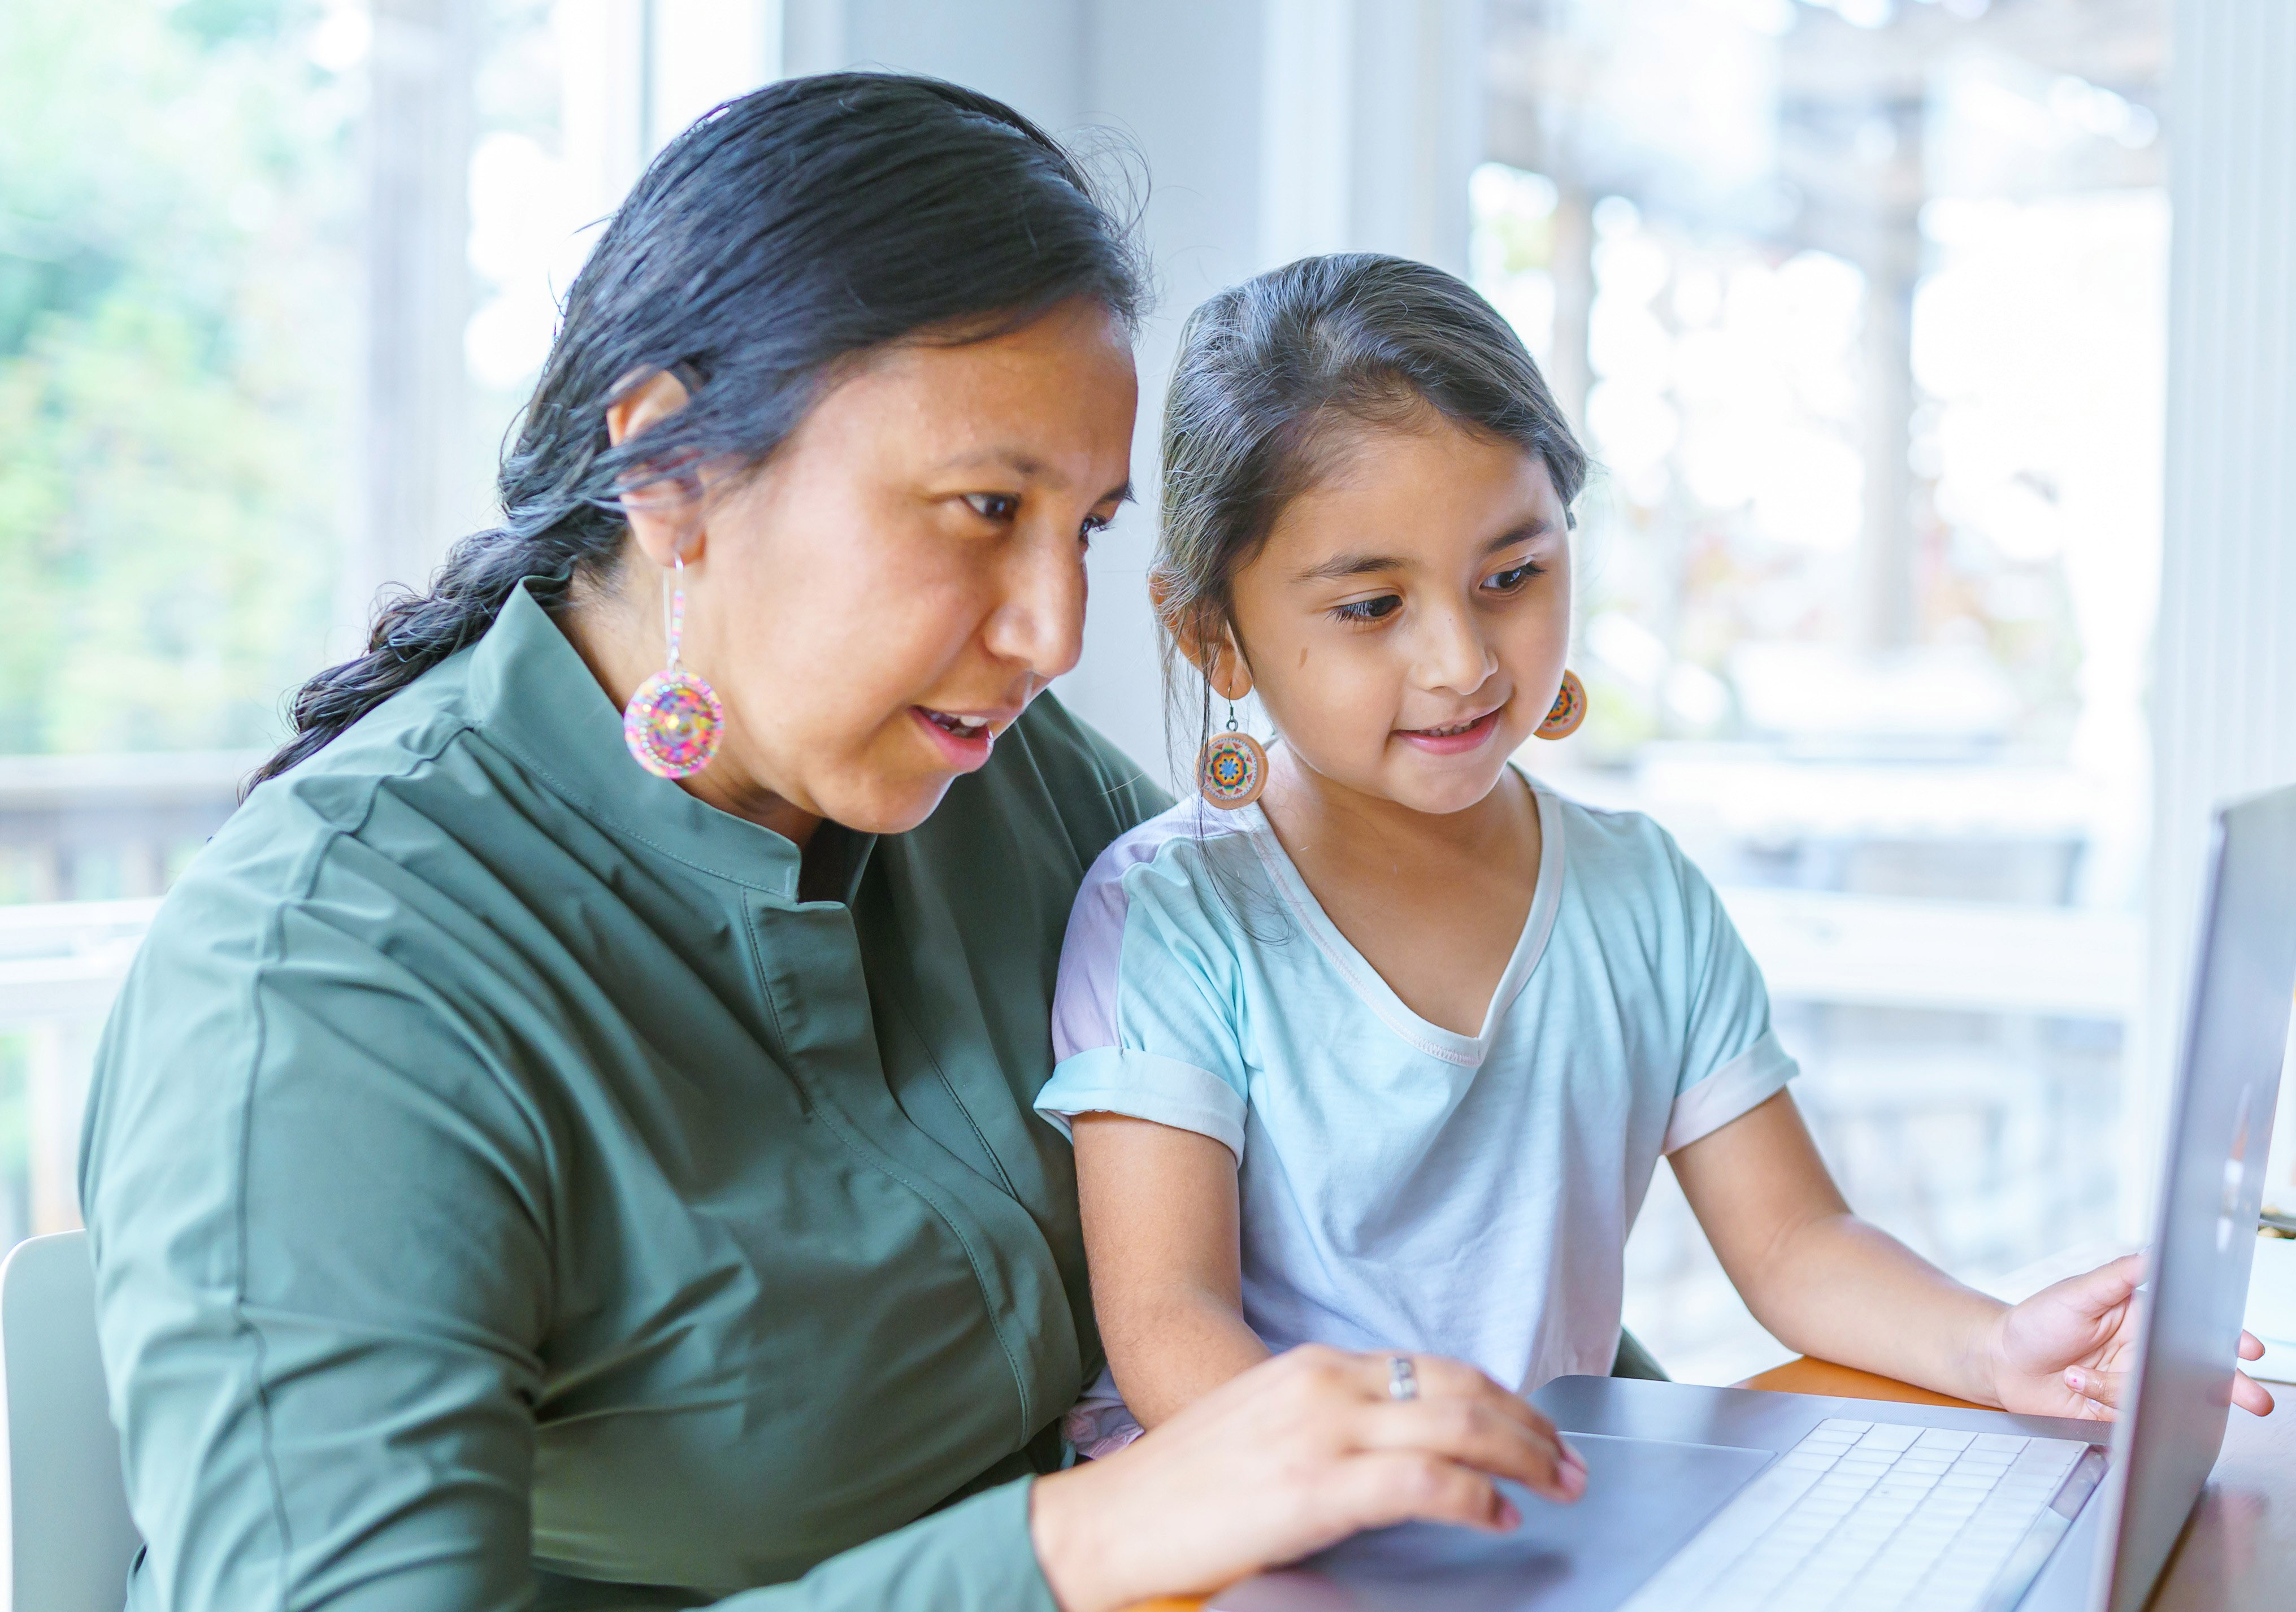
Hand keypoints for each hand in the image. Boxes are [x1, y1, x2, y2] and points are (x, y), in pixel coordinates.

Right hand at [1028, 1345, 1585, 1611]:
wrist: (1107, 1526)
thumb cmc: (1178, 1492)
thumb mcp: (1261, 1427)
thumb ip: (1326, 1423)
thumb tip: (1394, 1450)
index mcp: (1310, 1366)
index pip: (1431, 1367)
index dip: (1496, 1398)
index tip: (1532, 1429)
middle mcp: (1323, 1384)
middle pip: (1459, 1388)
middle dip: (1529, 1425)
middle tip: (1569, 1462)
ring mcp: (1321, 1432)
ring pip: (1457, 1424)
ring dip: (1524, 1455)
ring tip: (1558, 1485)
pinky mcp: (1317, 1487)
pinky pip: (1424, 1481)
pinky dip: (1476, 1496)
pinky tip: (1500, 1516)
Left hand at [1984, 1252, 2275, 1420]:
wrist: (2000, 1362)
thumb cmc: (2036, 1322)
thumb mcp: (2077, 1292)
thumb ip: (2118, 1275)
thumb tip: (2155, 1252)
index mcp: (2143, 1321)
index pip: (2195, 1330)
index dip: (2227, 1340)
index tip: (2249, 1348)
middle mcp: (2145, 1357)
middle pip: (2198, 1374)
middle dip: (2229, 1386)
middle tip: (2255, 1399)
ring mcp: (2134, 1388)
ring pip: (2159, 1398)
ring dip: (2115, 1389)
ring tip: (2075, 1373)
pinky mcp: (2118, 1414)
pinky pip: (2132, 1418)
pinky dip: (2102, 1402)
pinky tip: (2074, 1386)